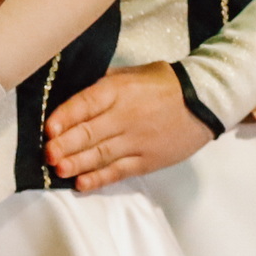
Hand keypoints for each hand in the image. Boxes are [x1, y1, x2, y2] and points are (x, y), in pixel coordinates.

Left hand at [44, 63, 216, 189]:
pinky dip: (100, 178)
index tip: (49, 128)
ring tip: (58, 170)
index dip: (66, 116)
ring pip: (102, 154)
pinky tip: (82, 183)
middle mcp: (126, 116)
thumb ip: (102, 84)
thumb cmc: (164, 84)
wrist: (207, 100)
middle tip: (47, 153)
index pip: (88, 103)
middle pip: (91, 132)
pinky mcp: (147, 160)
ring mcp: (138, 140)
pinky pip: (120, 171)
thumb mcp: (132, 73)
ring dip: (77, 163)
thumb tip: (68, 93)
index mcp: (119, 90)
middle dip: (66, 145)